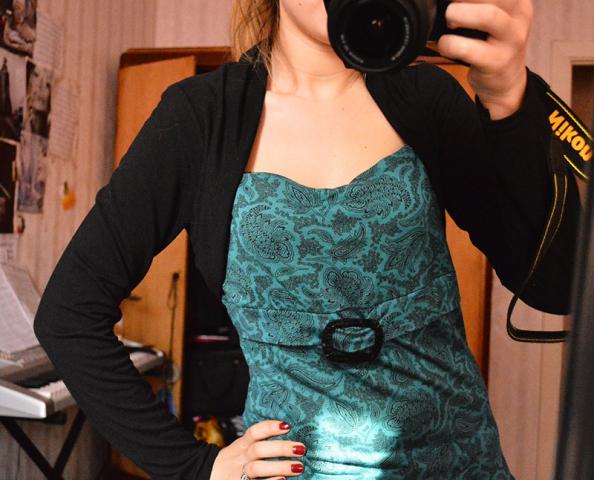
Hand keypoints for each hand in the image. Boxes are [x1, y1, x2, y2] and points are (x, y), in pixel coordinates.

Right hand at [209, 420, 305, 479]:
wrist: (205, 478)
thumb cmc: (230, 464)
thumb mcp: (239, 450)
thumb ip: (256, 444)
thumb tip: (286, 433)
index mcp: (241, 446)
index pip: (254, 432)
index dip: (270, 427)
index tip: (288, 426)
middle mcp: (240, 459)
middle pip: (259, 449)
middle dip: (281, 448)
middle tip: (301, 448)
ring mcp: (238, 474)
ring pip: (257, 468)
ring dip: (280, 467)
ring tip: (299, 467)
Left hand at [437, 0, 533, 118]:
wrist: (506, 81)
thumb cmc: (492, 45)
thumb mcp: (492, 17)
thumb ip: (476, 4)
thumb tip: (445, 1)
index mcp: (517, 0)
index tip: (454, 0)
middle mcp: (519, 15)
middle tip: (451, 11)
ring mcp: (512, 39)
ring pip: (487, 16)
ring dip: (457, 16)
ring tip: (450, 24)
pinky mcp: (497, 62)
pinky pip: (468, 48)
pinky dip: (449, 44)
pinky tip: (446, 45)